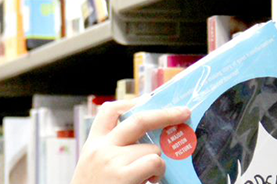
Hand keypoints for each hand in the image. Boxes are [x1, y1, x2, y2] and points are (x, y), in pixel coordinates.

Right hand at [71, 100, 189, 183]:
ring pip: (152, 148)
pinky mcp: (124, 175)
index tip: (147, 100)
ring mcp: (112, 160)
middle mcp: (101, 148)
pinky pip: (154, 161)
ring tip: (150, 176)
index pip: (108, 112)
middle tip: (183, 112)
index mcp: (92, 145)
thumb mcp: (93, 165)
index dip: (129, 103)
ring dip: (157, 161)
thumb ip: (110, 150)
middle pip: (139, 119)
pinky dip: (159, 171)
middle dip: (165, 114)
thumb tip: (144, 141)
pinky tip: (150, 180)